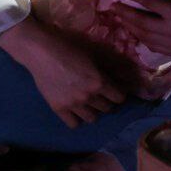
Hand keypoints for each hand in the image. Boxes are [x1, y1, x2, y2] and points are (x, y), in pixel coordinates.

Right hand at [12, 23, 126, 127]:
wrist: (41, 51)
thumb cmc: (69, 46)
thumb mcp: (94, 52)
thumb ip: (112, 65)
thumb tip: (129, 74)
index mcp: (99, 82)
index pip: (119, 98)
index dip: (118, 92)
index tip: (113, 89)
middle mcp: (88, 96)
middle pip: (107, 108)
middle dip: (106, 100)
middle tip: (99, 92)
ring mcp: (73, 105)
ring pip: (92, 118)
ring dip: (92, 110)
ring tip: (87, 100)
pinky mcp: (58, 109)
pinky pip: (74, 124)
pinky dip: (76, 118)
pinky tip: (74, 108)